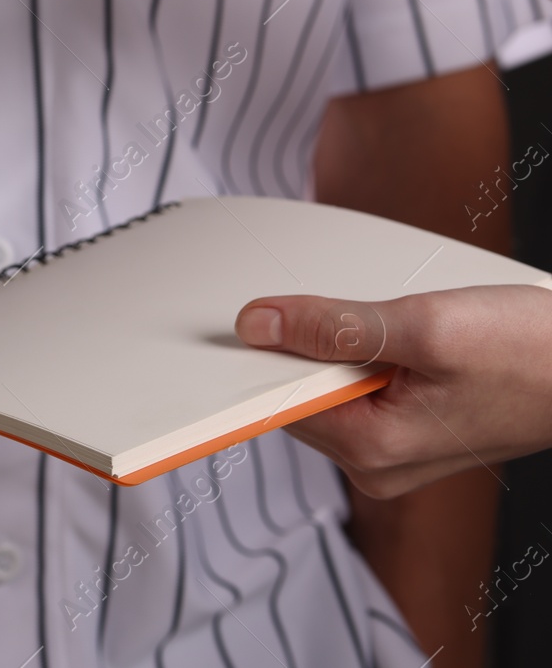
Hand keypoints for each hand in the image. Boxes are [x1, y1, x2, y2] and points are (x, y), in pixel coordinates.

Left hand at [234, 285, 551, 497]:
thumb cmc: (534, 355)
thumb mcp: (427, 327)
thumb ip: (336, 326)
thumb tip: (261, 325)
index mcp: (371, 449)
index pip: (274, 402)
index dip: (255, 355)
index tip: (243, 320)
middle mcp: (376, 462)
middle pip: (297, 394)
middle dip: (303, 344)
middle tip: (333, 305)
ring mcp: (393, 450)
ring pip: (329, 386)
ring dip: (337, 344)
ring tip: (383, 319)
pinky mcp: (410, 429)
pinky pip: (359, 387)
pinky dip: (362, 352)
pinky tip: (393, 331)